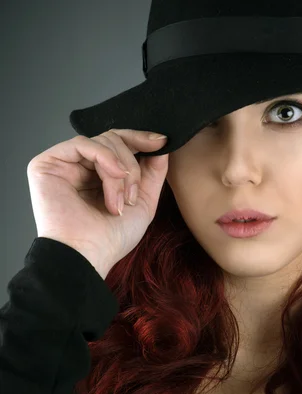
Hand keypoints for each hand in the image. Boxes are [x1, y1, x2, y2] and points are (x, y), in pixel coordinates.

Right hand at [26, 129, 168, 278]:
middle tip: (135, 191)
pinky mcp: (46, 164)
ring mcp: (63, 164)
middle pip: (113, 139)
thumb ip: (153, 171)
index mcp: (99, 174)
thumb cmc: (112, 237)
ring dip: (122, 170)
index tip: (162, 142)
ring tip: (122, 200)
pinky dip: (105, 158)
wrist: (89, 255)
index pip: (120, 144)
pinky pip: (83, 144)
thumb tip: (161, 143)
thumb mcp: (143, 200)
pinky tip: (114, 177)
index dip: (141, 139)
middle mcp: (80, 166)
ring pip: (103, 142)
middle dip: (133, 164)